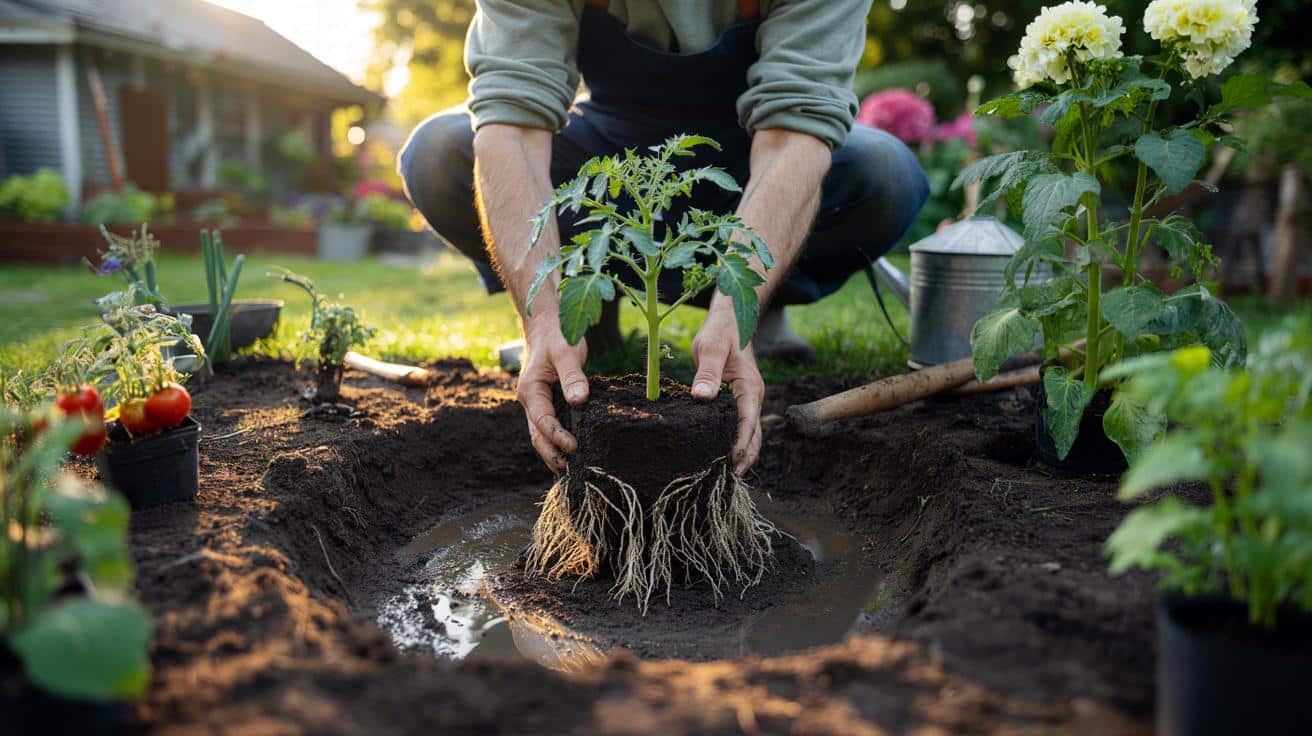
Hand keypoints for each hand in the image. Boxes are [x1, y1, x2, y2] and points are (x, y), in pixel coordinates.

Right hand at [517, 318, 588, 471]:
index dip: (557, 437)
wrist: (548, 324)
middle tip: (569, 470)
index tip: (574, 447)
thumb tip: (579, 401)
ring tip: (569, 470)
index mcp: (530, 390)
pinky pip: (550, 425)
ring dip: (552, 451)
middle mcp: (530, 400)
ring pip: (541, 433)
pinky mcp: (548, 401)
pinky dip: (557, 440)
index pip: (542, 421)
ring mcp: (538, 402)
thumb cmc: (557, 335)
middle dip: (551, 453)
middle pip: (537, 434)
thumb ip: (573, 376)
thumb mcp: (566, 352)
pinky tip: (570, 453)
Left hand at [691, 305, 764, 474]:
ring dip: (743, 453)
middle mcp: (754, 396)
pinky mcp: (741, 400)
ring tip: (727, 474)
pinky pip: (743, 426)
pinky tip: (723, 454)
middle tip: (728, 478)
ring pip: (752, 433)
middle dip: (745, 457)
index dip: (740, 444)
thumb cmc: (720, 332)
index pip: (747, 421)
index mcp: (749, 386)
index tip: (730, 463)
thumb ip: (706, 372)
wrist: (732, 319)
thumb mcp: (710, 348)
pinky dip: (738, 442)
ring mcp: (749, 399)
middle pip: (754, 434)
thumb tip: (700, 398)